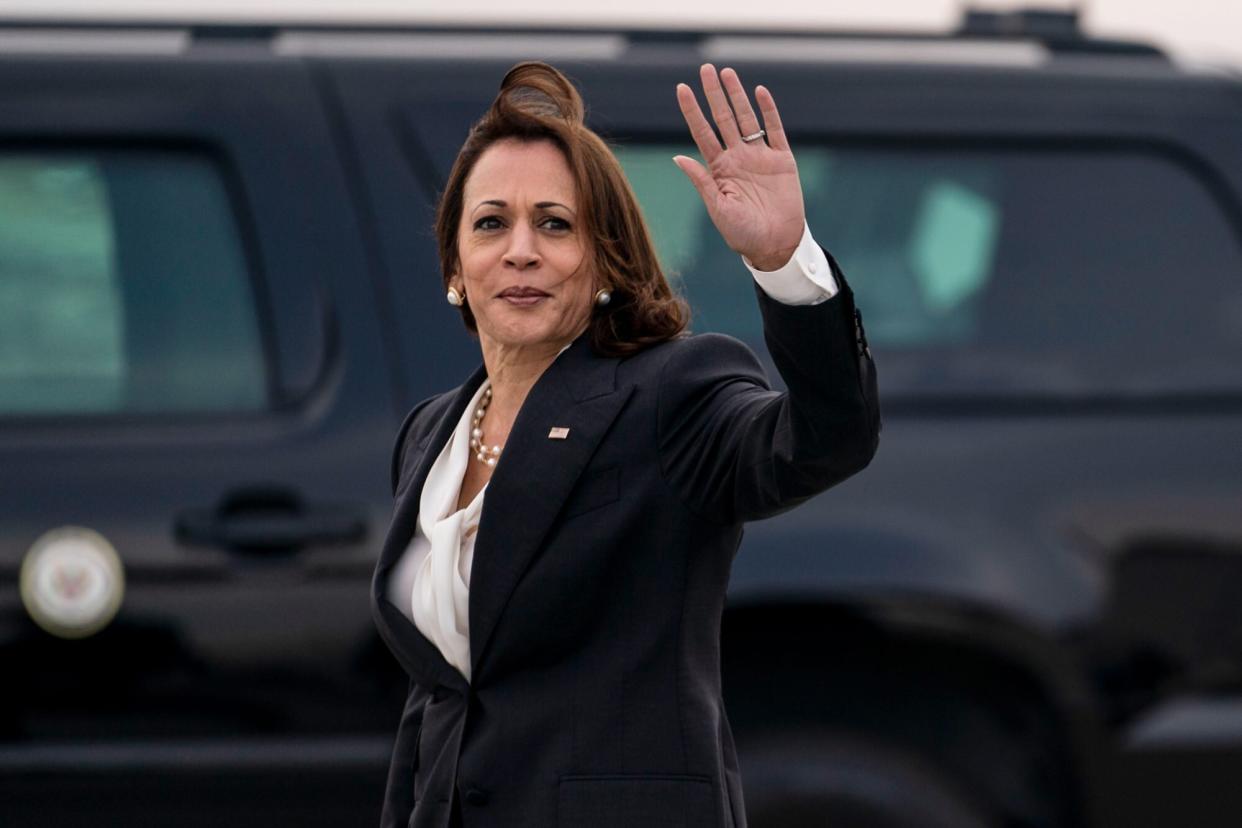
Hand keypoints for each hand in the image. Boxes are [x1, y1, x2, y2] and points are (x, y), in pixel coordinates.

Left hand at [674, 64, 805, 271]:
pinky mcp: (782, 160)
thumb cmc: (742, 234)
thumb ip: (701, 181)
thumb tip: (678, 157)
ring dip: (737, 96)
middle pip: (723, 119)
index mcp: (719, 170)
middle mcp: (737, 158)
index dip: (692, 111)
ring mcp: (760, 157)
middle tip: (706, 69)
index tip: (681, 89)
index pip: (702, 134)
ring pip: (747, 119)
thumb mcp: (718, 208)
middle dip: (714, 94)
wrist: (775, 245)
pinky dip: (768, 111)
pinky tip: (760, 92)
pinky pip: (774, 130)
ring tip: (727, 73)